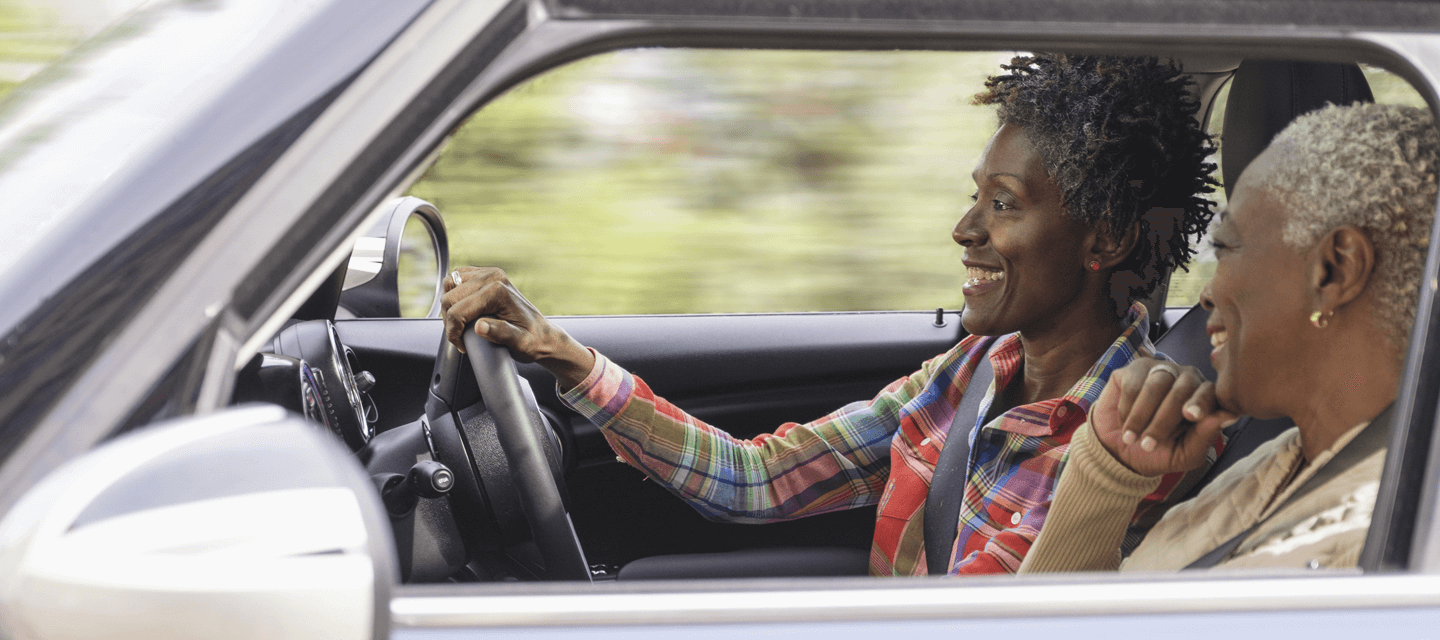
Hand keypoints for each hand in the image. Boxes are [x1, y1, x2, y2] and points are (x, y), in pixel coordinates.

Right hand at [441, 266, 594, 388]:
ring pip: (450, 285)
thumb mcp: (519, 342)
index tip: (461, 345)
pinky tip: (463, 310)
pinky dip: (454, 295)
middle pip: (450, 297)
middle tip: (460, 337)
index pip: (458, 310)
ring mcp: (488, 273)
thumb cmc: (533, 340)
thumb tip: (479, 327)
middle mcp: (492, 277)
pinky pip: (457, 279)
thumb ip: (499, 333)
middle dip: (450, 320)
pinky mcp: (485, 275)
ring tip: (461, 325)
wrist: (542, 335)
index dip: (454, 331)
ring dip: (450, 307)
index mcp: (498, 291)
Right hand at [1089, 358, 1236, 476]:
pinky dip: (1126, 408)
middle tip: (1148, 445)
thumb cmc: (1156, 453)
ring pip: (1155, 385)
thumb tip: (1228, 417)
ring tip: (1131, 438)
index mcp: (1203, 398)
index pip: (1209, 393)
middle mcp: (1185, 378)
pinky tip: (1123, 420)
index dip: (1200, 403)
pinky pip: (1132, 384)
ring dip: (1141, 416)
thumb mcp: (1183, 455)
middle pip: (1181, 390)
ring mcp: (1159, 370)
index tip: (1191, 416)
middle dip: (1162, 421)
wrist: (1118, 451)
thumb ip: (1205, 437)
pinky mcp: (1133, 370)